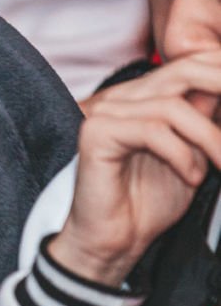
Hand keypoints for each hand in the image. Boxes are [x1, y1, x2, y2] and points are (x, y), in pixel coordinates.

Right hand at [52, 51, 220, 284]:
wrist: (114, 241)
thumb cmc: (148, 203)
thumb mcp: (194, 154)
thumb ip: (207, 121)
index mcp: (145, 98)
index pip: (190, 65)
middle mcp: (124, 98)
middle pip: (183, 70)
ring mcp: (106, 112)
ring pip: (173, 107)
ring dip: (210, 140)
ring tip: (220, 168)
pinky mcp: (96, 132)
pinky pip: (153, 131)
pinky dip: (182, 156)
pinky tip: (190, 176)